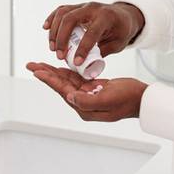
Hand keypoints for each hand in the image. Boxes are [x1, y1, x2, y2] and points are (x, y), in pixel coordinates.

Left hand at [25, 62, 147, 121]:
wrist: (142, 99)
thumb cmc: (128, 99)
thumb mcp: (108, 100)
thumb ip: (88, 101)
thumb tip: (69, 98)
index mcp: (84, 108)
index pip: (63, 91)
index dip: (49, 79)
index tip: (37, 71)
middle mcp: (83, 103)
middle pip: (60, 86)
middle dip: (45, 74)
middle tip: (31, 65)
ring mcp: (87, 95)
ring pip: (66, 81)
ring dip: (53, 72)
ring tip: (39, 65)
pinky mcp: (93, 88)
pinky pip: (75, 79)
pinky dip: (66, 71)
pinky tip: (58, 65)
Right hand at [43, 1, 144, 66]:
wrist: (124, 15)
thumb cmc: (121, 31)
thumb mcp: (117, 44)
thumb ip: (101, 53)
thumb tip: (84, 65)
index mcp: (106, 17)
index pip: (92, 32)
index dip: (83, 48)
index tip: (76, 62)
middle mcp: (93, 8)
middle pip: (71, 19)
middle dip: (62, 38)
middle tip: (59, 55)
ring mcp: (83, 5)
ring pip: (63, 13)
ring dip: (54, 31)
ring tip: (52, 48)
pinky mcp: (76, 7)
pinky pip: (61, 10)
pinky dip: (52, 18)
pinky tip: (46, 28)